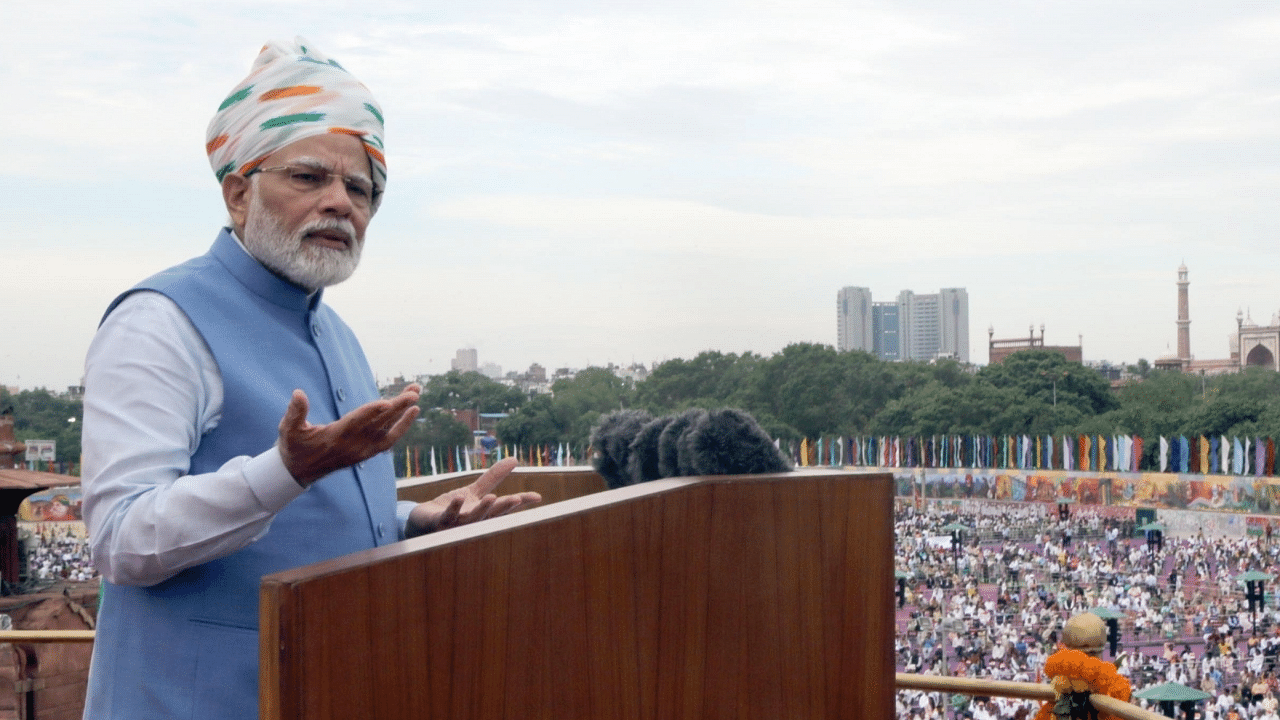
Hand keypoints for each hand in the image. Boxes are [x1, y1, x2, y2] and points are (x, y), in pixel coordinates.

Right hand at [278, 385, 420, 486]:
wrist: (300, 472)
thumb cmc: (294, 446)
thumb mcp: (288, 429)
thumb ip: (295, 412)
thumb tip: (298, 393)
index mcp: (335, 437)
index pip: (357, 423)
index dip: (372, 412)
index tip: (388, 403)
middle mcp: (353, 444)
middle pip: (379, 423)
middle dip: (398, 406)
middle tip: (414, 391)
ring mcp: (362, 449)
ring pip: (388, 429)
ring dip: (403, 411)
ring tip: (416, 392)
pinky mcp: (367, 452)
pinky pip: (389, 440)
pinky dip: (402, 426)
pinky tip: (412, 411)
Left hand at [406, 457, 541, 536]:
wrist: (424, 520)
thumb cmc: (452, 508)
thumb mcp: (475, 490)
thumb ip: (494, 477)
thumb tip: (515, 459)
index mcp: (484, 514)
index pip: (506, 508)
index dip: (521, 502)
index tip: (538, 497)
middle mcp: (474, 522)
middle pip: (491, 515)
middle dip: (503, 508)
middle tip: (516, 499)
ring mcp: (457, 525)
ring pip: (472, 518)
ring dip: (482, 509)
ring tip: (492, 498)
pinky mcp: (439, 522)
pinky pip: (448, 516)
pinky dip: (454, 508)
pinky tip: (459, 498)